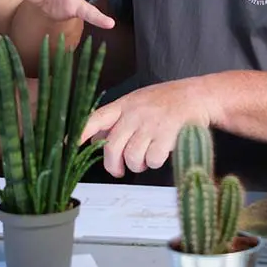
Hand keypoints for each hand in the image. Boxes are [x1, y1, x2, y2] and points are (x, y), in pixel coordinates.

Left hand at [80, 77, 215, 177]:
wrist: (197, 96)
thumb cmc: (165, 102)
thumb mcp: (136, 103)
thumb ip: (115, 120)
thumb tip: (92, 138)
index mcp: (124, 104)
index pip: (96, 118)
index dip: (80, 132)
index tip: (68, 145)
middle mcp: (135, 113)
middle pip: (112, 146)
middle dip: (113, 164)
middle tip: (118, 170)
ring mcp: (151, 123)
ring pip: (132, 156)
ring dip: (137, 164)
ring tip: (144, 158)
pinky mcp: (167, 134)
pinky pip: (152, 159)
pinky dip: (155, 162)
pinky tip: (160, 154)